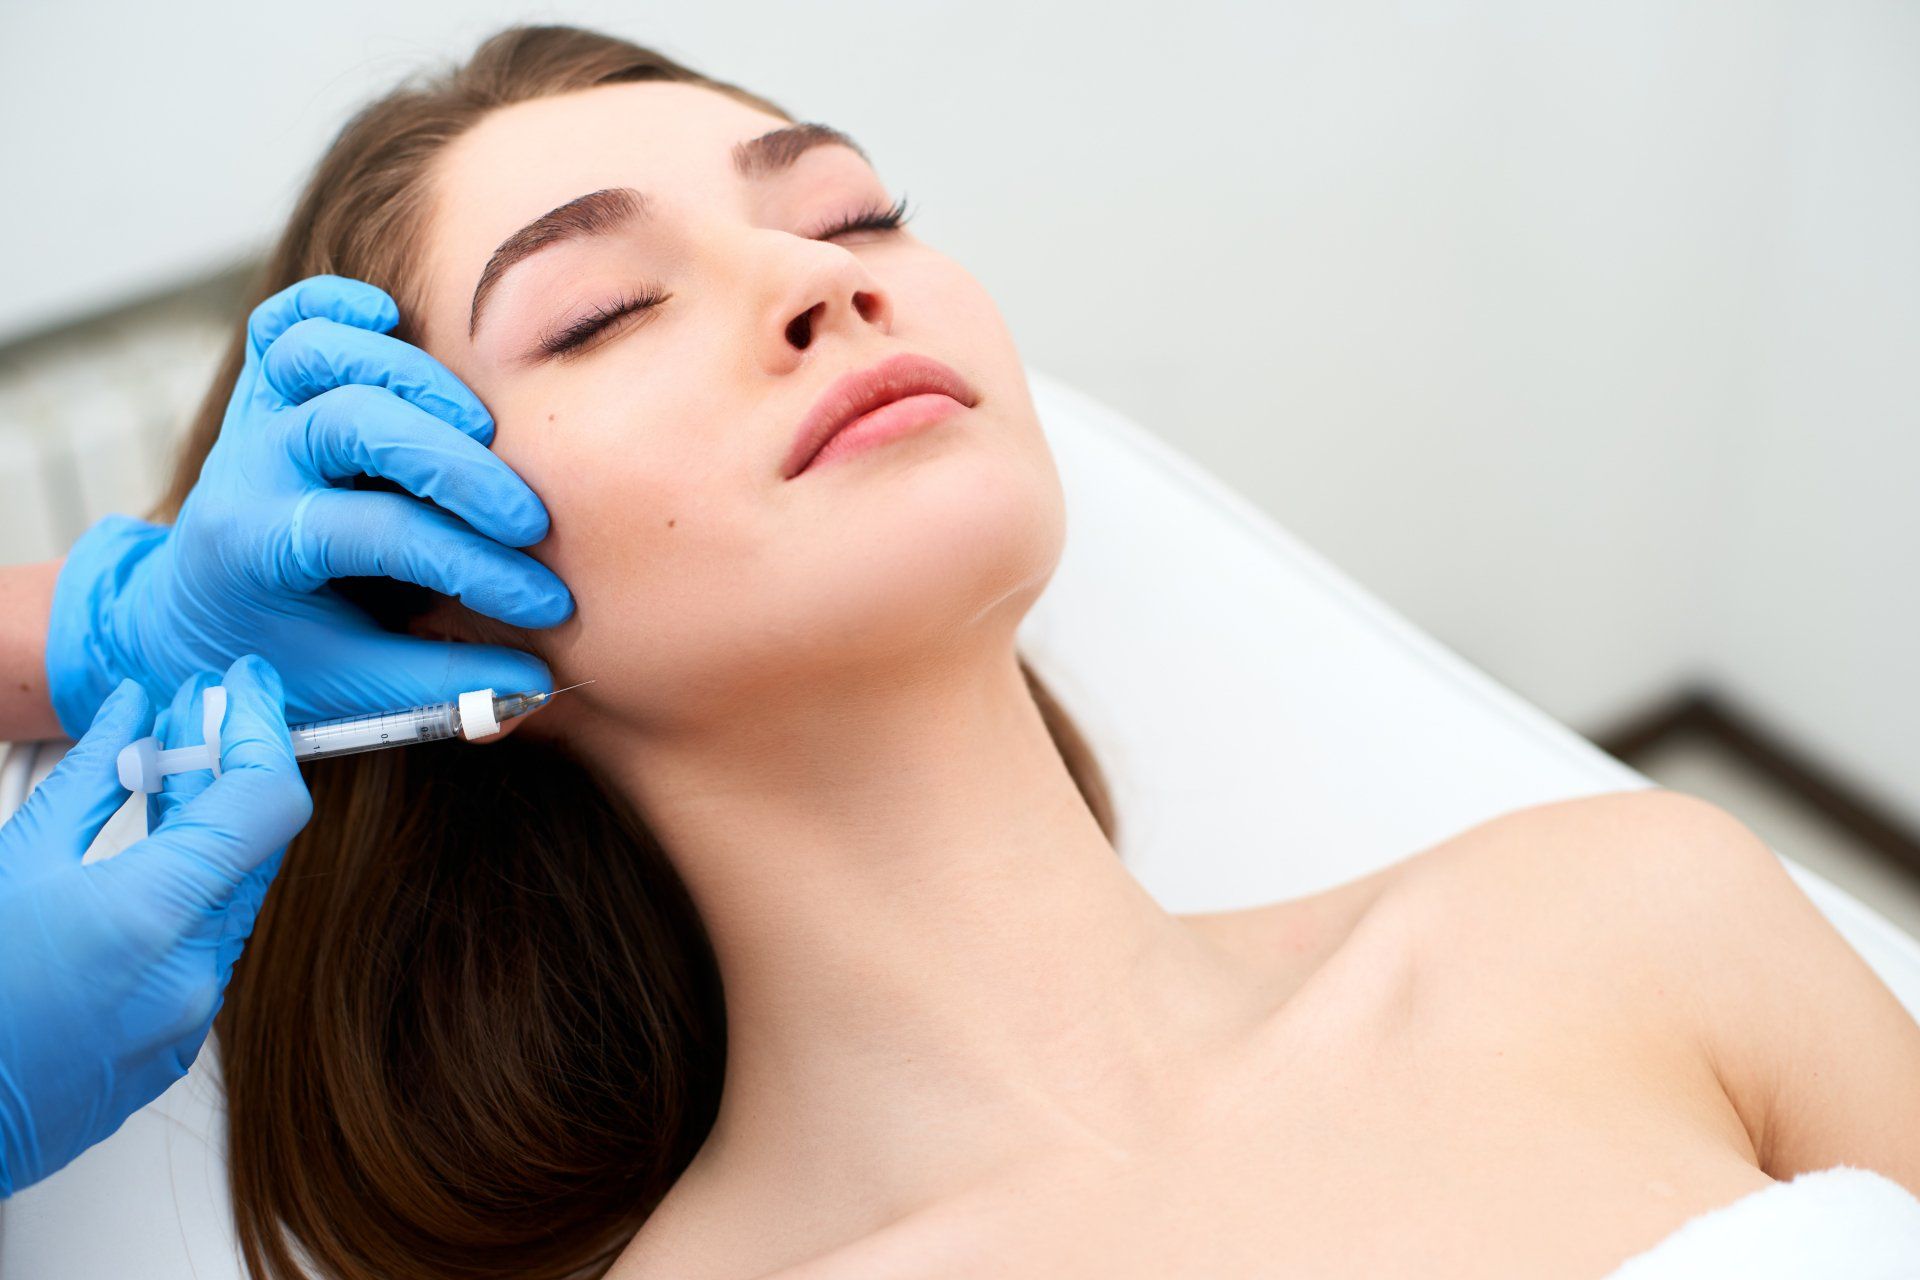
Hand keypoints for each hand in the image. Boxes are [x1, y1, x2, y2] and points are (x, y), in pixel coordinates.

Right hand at [0, 656, 310, 1194]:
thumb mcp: (12, 860)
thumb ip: (89, 777)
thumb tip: (133, 709)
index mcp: (153, 918)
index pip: (266, 801)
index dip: (263, 730)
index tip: (247, 685)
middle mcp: (191, 974)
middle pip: (255, 843)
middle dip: (232, 767)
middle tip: (199, 710)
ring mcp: (188, 1020)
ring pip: (232, 894)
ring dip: (210, 828)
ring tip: (167, 769)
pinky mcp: (173, 1049)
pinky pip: (206, 948)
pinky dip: (189, 892)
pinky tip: (152, 855)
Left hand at [43, 274, 572, 736]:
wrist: (191, 618)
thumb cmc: (283, 655)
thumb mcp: (351, 692)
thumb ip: (440, 687)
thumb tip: (537, 685)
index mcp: (258, 547)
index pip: (381, 534)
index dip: (475, 566)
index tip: (546, 602)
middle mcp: (250, 468)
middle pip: (352, 423)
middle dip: (456, 467)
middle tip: (530, 517)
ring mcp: (255, 418)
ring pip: (317, 351)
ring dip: (410, 376)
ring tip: (482, 426)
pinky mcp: (266, 388)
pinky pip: (285, 318)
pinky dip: (336, 306)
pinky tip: (392, 321)